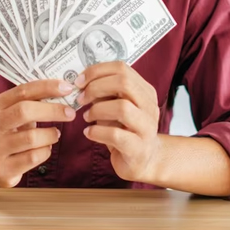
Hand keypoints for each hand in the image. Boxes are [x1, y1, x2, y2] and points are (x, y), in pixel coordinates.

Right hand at [0, 79, 76, 187]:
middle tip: (70, 113)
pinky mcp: (2, 170)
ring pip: (32, 137)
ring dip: (51, 134)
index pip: (21, 91)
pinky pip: (33, 157)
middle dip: (53, 110)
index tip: (67, 88)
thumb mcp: (9, 114)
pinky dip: (45, 151)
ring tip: (55, 134)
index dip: (47, 87)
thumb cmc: (5, 133)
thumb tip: (62, 92)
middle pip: (24, 111)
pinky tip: (44, 148)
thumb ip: (29, 102)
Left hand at [76, 61, 161, 182]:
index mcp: (145, 92)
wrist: (144, 160)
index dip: (97, 72)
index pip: (122, 68)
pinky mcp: (139, 148)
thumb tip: (82, 82)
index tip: (79, 81)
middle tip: (81, 99)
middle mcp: (150, 106)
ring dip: (97, 110)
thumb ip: (105, 94)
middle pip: (124, 83)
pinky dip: (97, 132)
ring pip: (122, 108)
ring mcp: (147, 128)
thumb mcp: (116, 107)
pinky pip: (116, 135)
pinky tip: (89, 133)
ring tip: (86, 117)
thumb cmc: (126, 130)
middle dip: (96, 88)